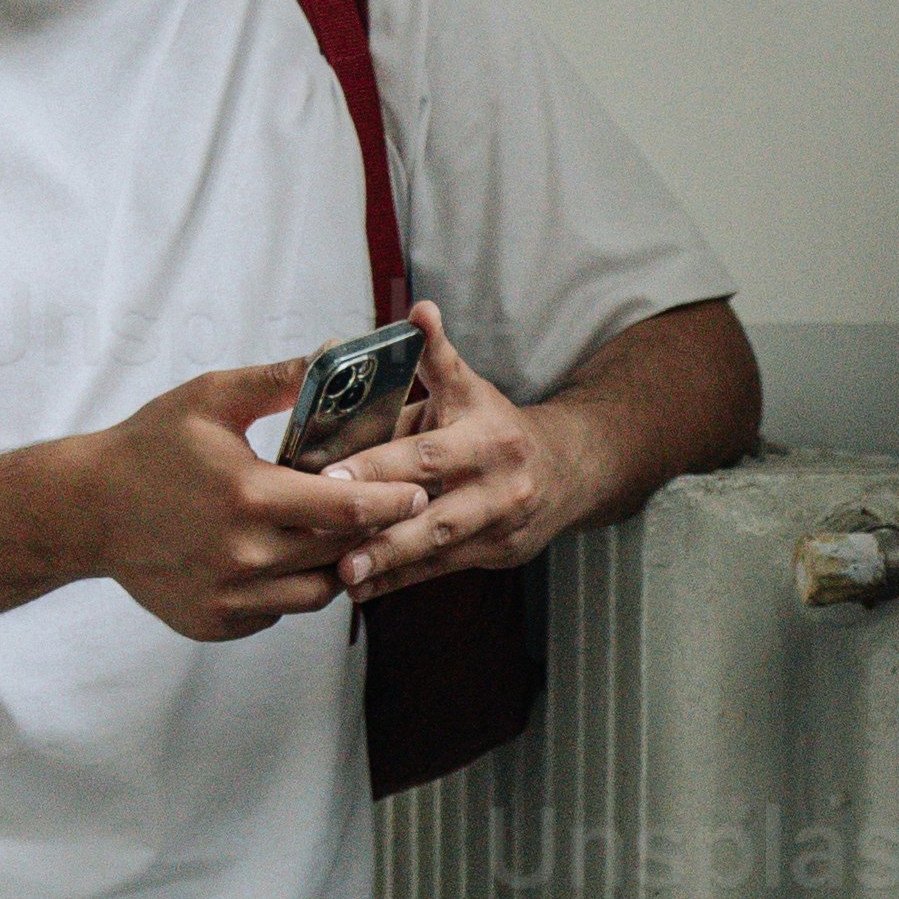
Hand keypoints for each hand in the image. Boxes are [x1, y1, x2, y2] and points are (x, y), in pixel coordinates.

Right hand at [74, 364, 381, 645]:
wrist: (85, 511)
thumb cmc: (149, 447)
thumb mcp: (210, 399)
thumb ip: (278, 381)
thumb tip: (338, 352)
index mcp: (248, 495)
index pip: (348, 507)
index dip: (393, 500)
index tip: (417, 491)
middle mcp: (243, 555)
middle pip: (341, 552)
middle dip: (372, 531)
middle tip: (391, 510)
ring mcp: (229, 596)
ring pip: (318, 593)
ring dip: (336, 565)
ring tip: (338, 535)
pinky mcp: (216, 622)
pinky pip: (279, 610)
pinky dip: (290, 587)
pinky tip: (283, 557)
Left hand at [328, 304, 564, 594]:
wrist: (569, 469)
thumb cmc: (496, 425)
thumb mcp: (469, 387)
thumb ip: (435, 356)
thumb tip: (418, 310)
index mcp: (487, 436)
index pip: (428, 452)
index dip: (380, 465)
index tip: (332, 474)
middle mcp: (499, 484)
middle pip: (436, 512)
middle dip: (382, 526)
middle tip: (330, 536)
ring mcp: (500, 525)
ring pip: (438, 549)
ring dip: (389, 563)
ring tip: (343, 574)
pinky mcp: (496, 554)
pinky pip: (441, 571)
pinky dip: (400, 580)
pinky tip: (360, 588)